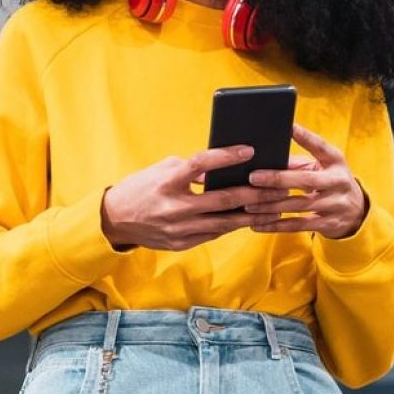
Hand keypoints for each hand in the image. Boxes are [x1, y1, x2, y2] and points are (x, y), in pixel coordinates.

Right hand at [100, 145, 291, 251]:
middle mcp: (174, 207)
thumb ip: (192, 170)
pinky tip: (250, 218)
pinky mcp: (181, 244)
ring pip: (224, 222)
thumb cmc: (142, 187)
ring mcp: (179, 229)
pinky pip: (214, 234)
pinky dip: (232, 225)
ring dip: (251, 214)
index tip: (249, 150)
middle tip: (278, 186)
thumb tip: (223, 168)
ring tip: (274, 207)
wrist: (116, 220)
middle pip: (222, 200)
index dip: (226, 157)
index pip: (201, 165)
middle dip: (254, 193)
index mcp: (168, 182)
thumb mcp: (162, 169)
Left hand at [243, 122, 368, 239]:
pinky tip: (258, 224)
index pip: (321, 147)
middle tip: (253, 178)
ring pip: (299, 205)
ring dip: (271, 206)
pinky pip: (298, 225)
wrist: (356, 211)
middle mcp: (338, 182)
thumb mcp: (321, 167)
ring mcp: (335, 204)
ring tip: (249, 204)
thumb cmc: (329, 181)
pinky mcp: (328, 223)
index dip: (306, 137)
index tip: (289, 127)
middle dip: (278, 179)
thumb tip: (265, 159)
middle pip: (306, 180)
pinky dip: (276, 225)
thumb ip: (297, 163)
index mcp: (336, 162)